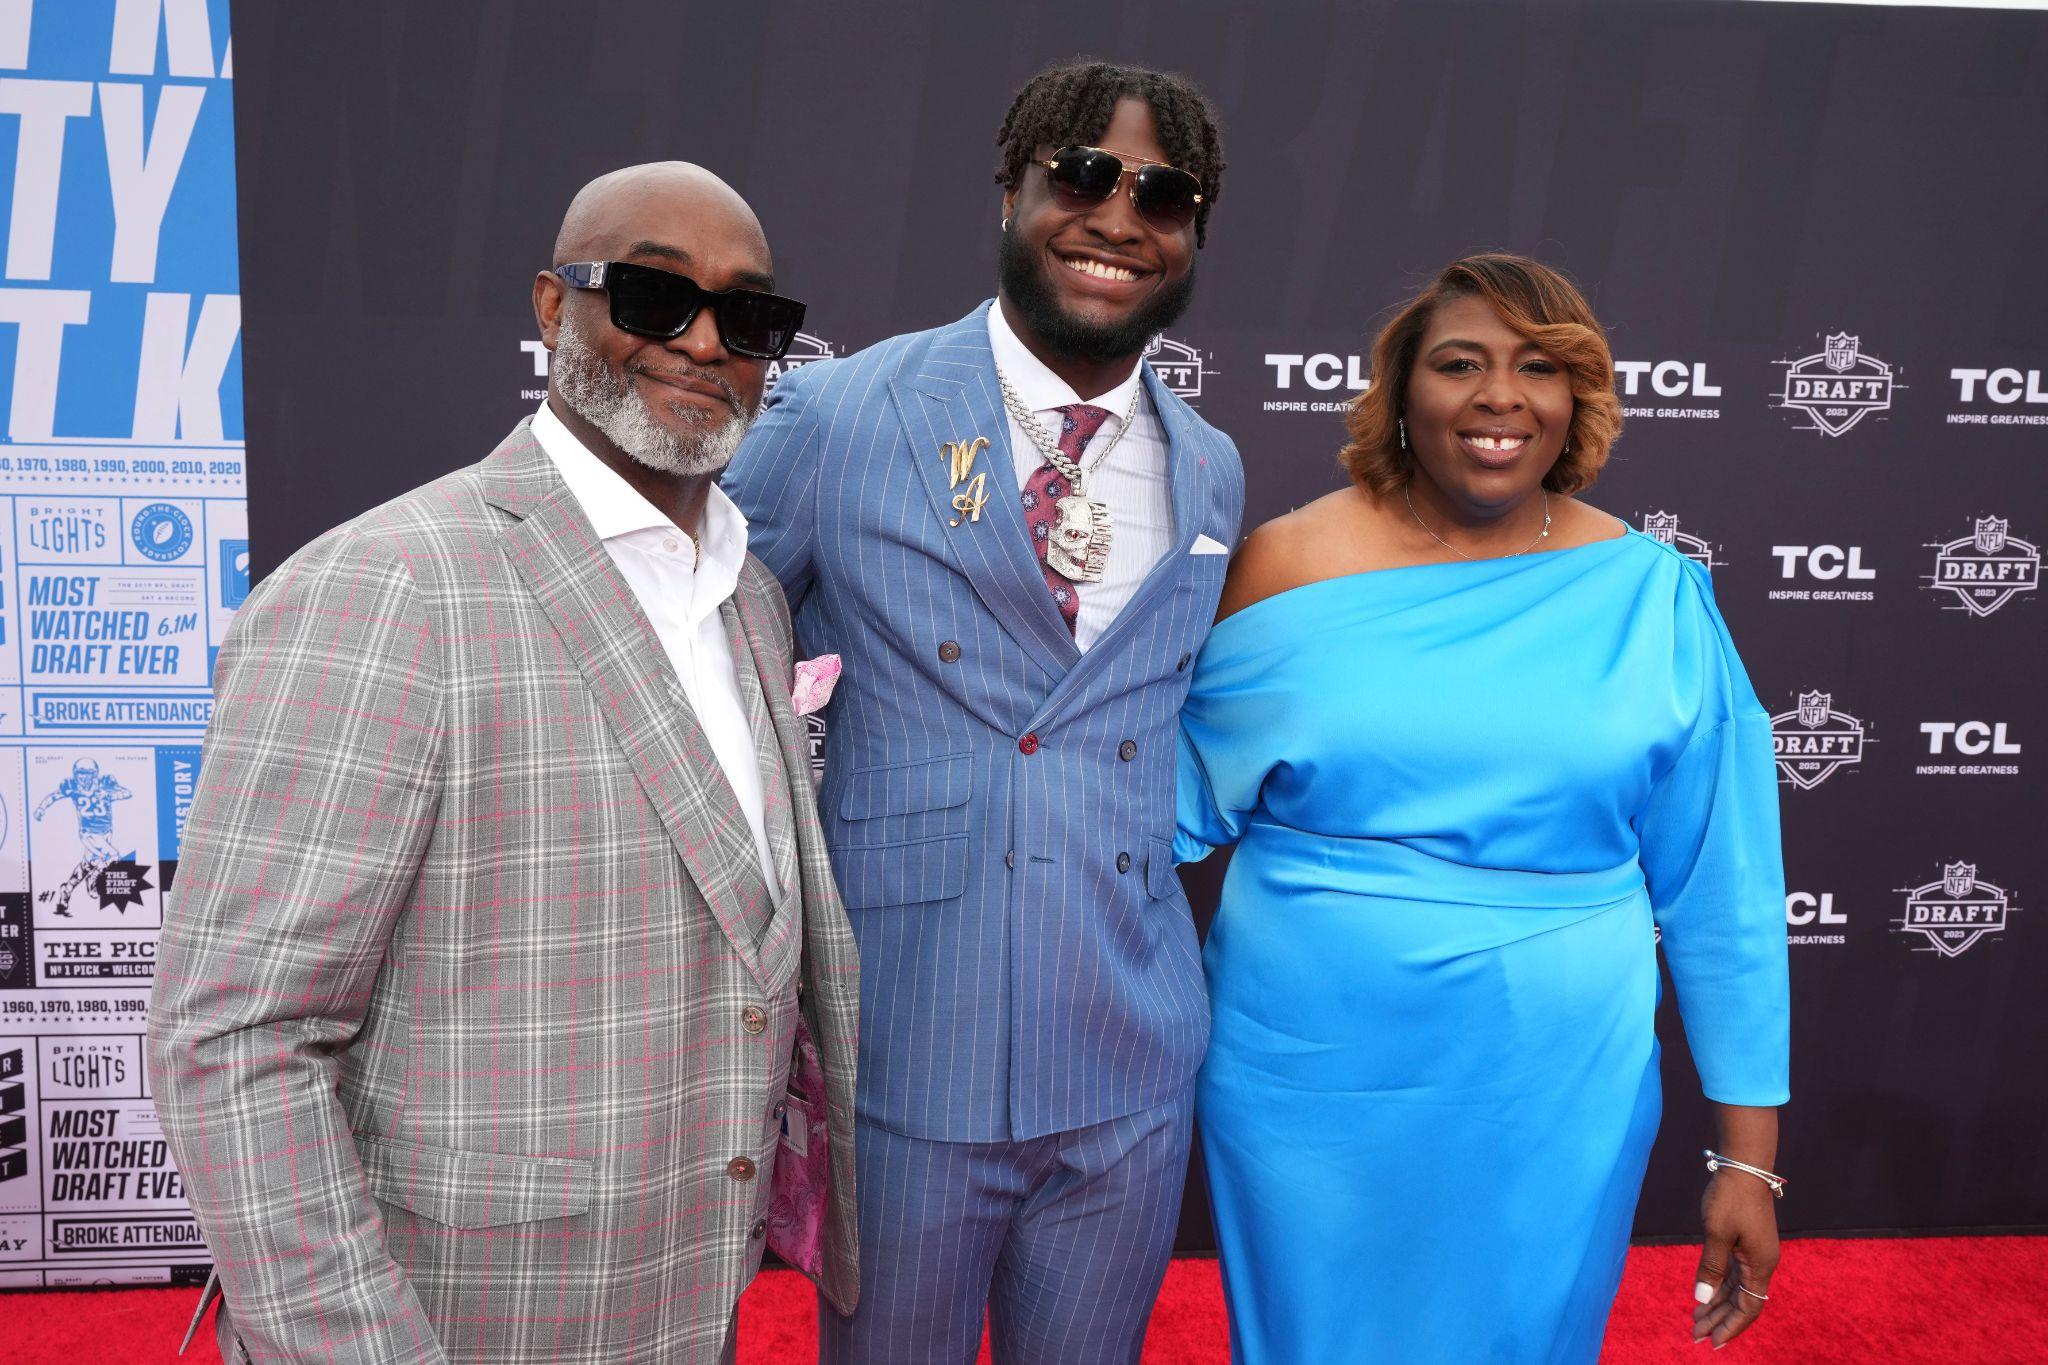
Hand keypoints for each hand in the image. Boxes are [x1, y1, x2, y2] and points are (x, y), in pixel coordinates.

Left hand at [1692, 1169, 1779, 1347]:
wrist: (1744, 1166)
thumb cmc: (1730, 1198)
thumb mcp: (1716, 1233)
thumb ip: (1711, 1268)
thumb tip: (1702, 1298)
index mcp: (1760, 1266)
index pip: (1748, 1309)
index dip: (1730, 1327)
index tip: (1712, 1343)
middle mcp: (1761, 1264)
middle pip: (1742, 1302)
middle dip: (1719, 1320)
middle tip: (1695, 1335)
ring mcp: (1755, 1254)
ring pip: (1736, 1289)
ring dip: (1717, 1305)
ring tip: (1696, 1320)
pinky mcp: (1746, 1244)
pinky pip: (1733, 1274)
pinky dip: (1719, 1286)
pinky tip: (1705, 1296)